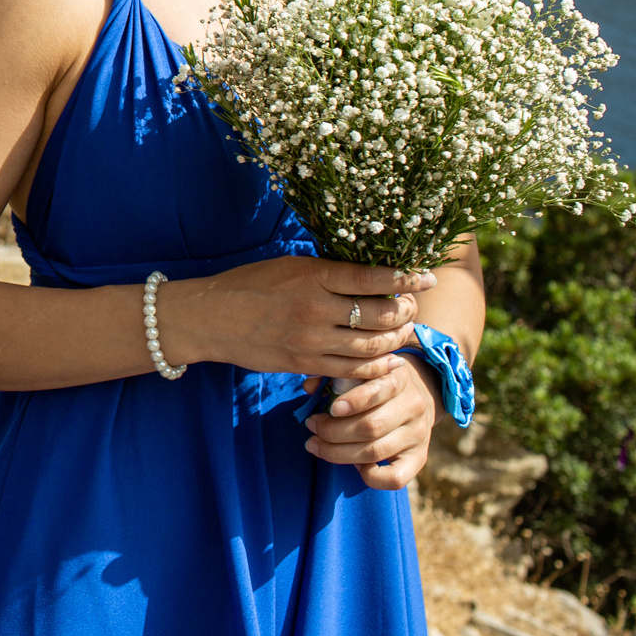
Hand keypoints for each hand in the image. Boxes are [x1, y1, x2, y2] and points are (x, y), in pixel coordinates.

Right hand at [156, 256, 435, 381]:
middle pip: (381, 314)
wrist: (209, 318)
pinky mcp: (304, 363)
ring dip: (394, 339)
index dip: (406, 278)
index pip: (373, 277)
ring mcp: (311, 339)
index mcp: (312, 274)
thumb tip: (368, 274)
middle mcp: (316, 307)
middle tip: (410, 307)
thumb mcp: (288, 265)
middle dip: (405, 311)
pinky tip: (384, 358)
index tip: (426, 277)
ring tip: (401, 332)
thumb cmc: (248, 284)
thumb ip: (326, 271)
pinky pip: (352, 370)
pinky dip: (374, 366)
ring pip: (372, 346)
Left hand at [304, 350, 441, 490]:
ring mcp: (418, 435)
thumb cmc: (377, 382)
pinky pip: (396, 478)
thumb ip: (335, 376)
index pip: (380, 389)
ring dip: (338, 452)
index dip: (354, 401)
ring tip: (315, 444)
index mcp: (399, 378)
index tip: (332, 408)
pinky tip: (354, 465)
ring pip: (375, 451)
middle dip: (332, 430)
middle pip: (371, 426)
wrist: (420, 394)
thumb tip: (309, 387)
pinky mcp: (419, 459)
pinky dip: (371, 477)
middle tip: (311, 426)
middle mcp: (413, 406)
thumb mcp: (362, 371)